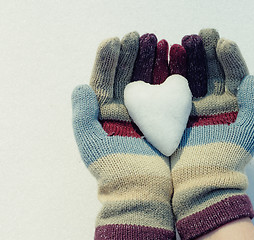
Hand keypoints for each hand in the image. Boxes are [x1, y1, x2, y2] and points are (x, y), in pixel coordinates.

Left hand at [72, 33, 176, 238]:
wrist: (143, 191)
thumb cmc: (115, 170)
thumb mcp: (92, 144)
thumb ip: (83, 115)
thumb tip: (79, 87)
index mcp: (105, 114)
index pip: (106, 80)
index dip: (110, 59)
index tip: (117, 40)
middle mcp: (125, 111)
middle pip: (128, 76)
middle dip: (133, 55)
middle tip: (141, 36)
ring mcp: (147, 114)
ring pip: (149, 81)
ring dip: (153, 61)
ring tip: (159, 42)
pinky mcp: (166, 119)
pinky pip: (167, 93)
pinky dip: (170, 77)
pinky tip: (174, 62)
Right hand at [170, 29, 253, 239]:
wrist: (199, 182)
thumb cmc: (226, 159)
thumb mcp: (247, 133)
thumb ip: (253, 106)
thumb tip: (252, 79)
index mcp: (234, 106)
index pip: (234, 75)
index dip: (229, 57)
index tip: (221, 42)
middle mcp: (216, 103)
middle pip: (213, 71)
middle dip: (208, 51)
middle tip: (202, 34)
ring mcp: (195, 107)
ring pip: (193, 76)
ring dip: (189, 59)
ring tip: (182, 42)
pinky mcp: (176, 114)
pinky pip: (174, 89)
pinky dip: (171, 74)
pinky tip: (166, 61)